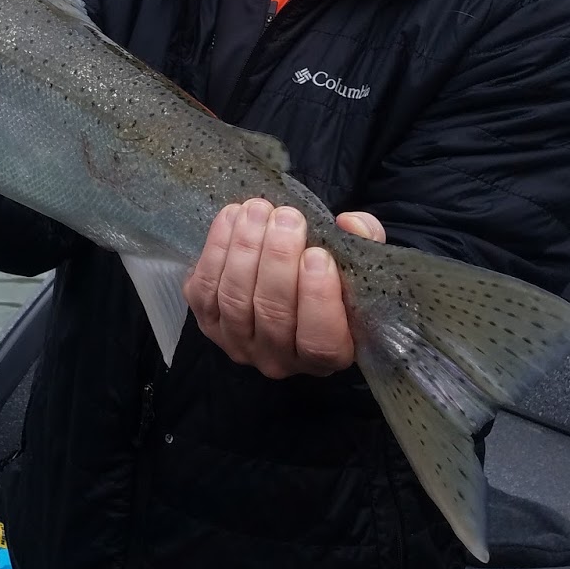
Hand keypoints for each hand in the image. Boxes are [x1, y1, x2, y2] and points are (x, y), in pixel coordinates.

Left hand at [183, 199, 385, 378]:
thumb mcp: (356, 262)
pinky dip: (217, 249)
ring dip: (245, 248)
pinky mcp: (206, 321)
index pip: (320, 341)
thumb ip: (364, 242)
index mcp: (326, 357)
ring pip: (235, 299)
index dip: (317, 298)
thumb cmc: (327, 274)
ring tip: (258, 209)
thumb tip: (350, 223)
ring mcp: (237, 343)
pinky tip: (232, 217)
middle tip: (288, 217)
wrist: (284, 277)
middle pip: (273, 314)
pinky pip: (204, 288)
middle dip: (278, 259)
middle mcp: (278, 360)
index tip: (317, 254)